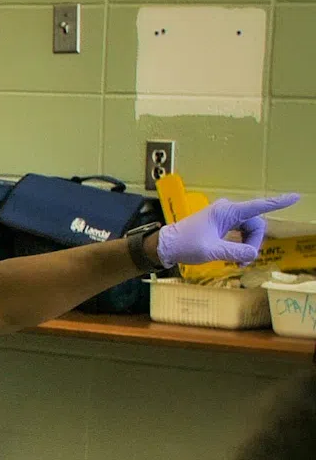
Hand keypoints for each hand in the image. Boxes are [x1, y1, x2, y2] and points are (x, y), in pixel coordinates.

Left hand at [156, 193, 299, 267]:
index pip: (258, 206)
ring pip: (249, 231)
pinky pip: (241, 233)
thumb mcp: (211, 251)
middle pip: (256, 225)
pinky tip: (236, 257)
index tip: (295, 197)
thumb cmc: (185, 245)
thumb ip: (235, 251)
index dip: (278, 203)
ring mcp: (225, 217)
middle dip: (254, 243)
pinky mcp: (222, 224)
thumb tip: (253, 252)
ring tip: (238, 262)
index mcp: (227, 212)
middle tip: (243, 262)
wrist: (165, 246)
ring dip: (248, 246)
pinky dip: (241, 245)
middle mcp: (228, 211)